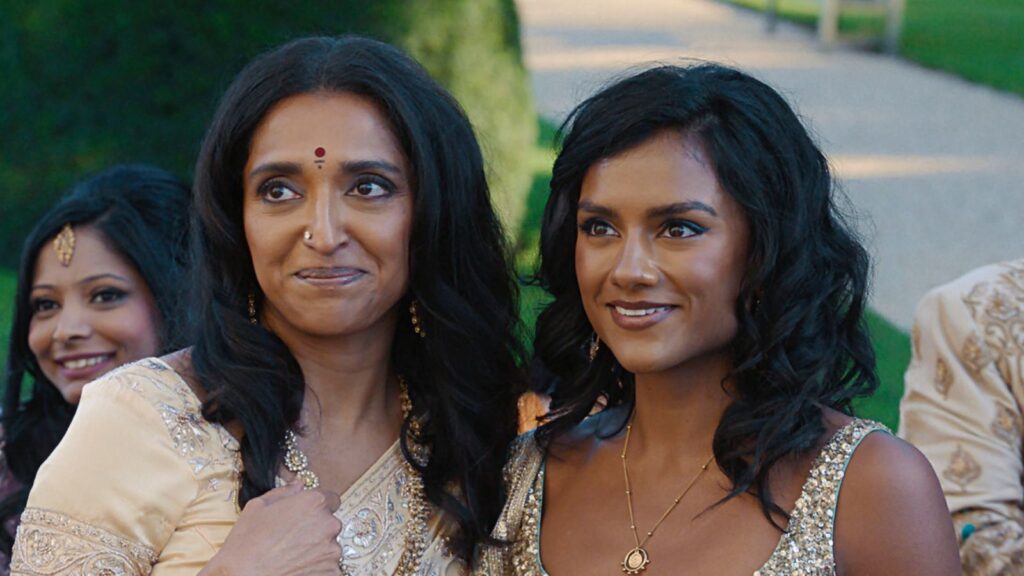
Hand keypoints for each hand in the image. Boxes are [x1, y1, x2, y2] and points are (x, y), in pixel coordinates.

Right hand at [200, 483, 342, 575]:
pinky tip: (296, 569)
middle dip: (317, 529)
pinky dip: (317, 568)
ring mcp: (332, 551)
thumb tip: (299, 486)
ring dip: (317, 550)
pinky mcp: (332, 572)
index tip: (306, 516)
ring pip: (330, 547)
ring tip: (291, 557)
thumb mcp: (257, 507)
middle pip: (330, 523)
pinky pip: (328, 567)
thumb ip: (284, 492)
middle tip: (293, 540)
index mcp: (314, 503)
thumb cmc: (247, 544)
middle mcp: (329, 524)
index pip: (331, 499)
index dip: (317, 507)